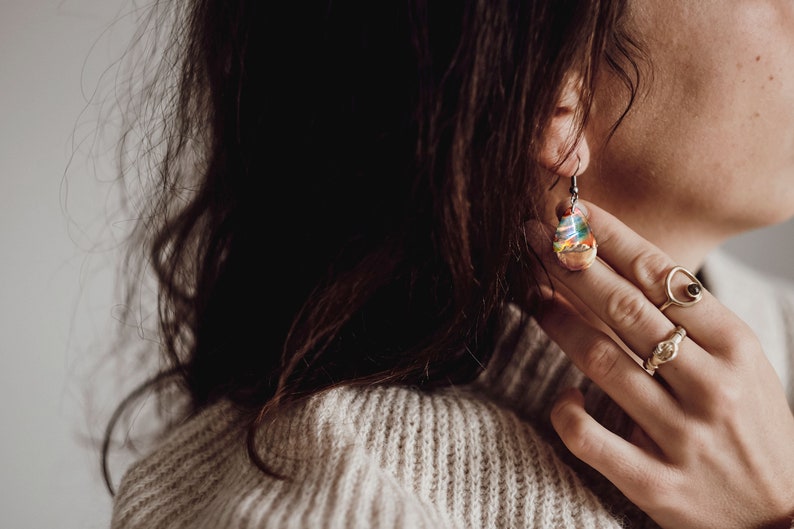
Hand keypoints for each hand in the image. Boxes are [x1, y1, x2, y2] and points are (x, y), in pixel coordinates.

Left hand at [531, 201, 793, 528]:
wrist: (780, 515)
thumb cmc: (754, 427)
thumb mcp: (743, 363)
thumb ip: (693, 321)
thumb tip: (624, 265)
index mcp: (737, 347)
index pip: (662, 276)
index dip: (611, 238)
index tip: (575, 213)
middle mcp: (711, 387)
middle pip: (625, 309)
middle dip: (572, 265)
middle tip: (533, 235)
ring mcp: (682, 436)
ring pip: (602, 362)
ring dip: (558, 323)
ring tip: (533, 295)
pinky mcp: (656, 483)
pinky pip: (591, 440)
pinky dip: (567, 411)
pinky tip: (563, 394)